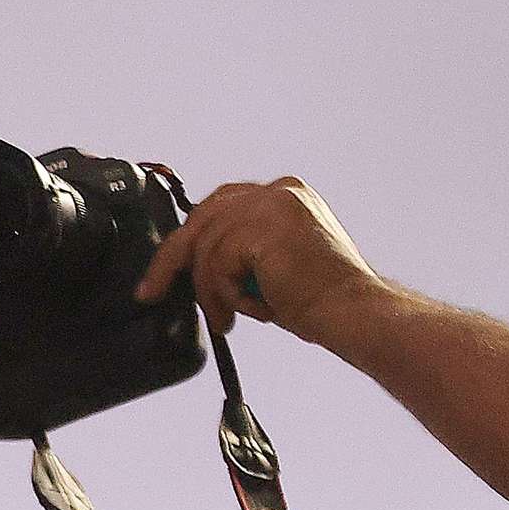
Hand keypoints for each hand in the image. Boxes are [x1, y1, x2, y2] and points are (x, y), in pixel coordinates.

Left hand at [138, 176, 381, 342]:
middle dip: (172, 260)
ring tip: (229, 317)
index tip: (166, 269)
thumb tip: (191, 264)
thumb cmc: (323, 298)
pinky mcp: (262, 230)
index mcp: (284, 194)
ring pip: (206, 248)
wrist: (355, 313)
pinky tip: (255, 308)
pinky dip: (227, 293)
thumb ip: (239, 250)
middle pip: (201, 219)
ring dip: (211, 290)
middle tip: (153, 291)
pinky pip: (217, 264)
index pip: (218, 206)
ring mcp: (271, 206)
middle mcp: (278, 192)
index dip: (189, 239)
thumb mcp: (272, 262)